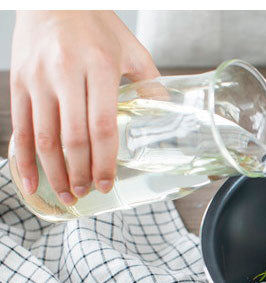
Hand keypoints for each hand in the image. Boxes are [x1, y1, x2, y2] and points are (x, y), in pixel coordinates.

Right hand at [10, 11, 158, 204]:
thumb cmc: (96, 23)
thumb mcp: (131, 49)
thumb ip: (150, 84)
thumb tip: (165, 116)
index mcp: (100, 67)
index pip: (101, 126)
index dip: (104, 160)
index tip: (107, 183)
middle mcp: (66, 73)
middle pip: (72, 137)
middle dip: (80, 173)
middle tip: (88, 194)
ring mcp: (38, 78)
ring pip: (44, 137)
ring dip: (55, 173)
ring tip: (67, 194)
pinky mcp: (19, 81)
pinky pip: (20, 126)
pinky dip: (24, 158)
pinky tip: (33, 181)